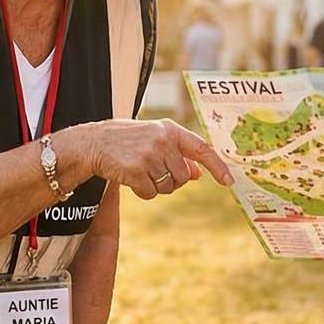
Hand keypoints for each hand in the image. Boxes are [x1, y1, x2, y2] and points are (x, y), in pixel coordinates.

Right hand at [61, 118, 232, 199]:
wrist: (94, 142)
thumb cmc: (128, 140)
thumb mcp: (155, 139)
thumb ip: (178, 154)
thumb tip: (197, 174)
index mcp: (170, 130)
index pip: (201, 148)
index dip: (217, 166)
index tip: (229, 181)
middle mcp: (162, 141)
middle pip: (182, 177)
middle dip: (171, 180)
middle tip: (153, 170)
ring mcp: (149, 155)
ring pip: (167, 187)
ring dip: (155, 186)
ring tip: (140, 171)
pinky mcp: (135, 170)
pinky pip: (150, 193)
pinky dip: (142, 192)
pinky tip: (131, 178)